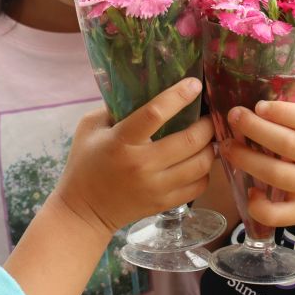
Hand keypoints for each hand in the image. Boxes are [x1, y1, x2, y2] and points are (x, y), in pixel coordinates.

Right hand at [55, 78, 215, 237]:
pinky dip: (205, 171)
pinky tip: (199, 161)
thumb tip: (140, 90)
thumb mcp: (89, 127)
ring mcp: (155, 187)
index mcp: (121, 140)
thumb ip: (112, 108)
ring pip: (200, 164)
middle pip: (188, 140)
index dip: (178, 96)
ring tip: (209, 136)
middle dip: (206, 124)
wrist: (84, 210)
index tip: (194, 84)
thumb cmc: (85, 162)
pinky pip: (198, 186)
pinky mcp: (164, 203)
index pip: (155, 113)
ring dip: (209, 146)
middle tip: (210, 114)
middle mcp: (142, 164)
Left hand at [221, 101, 294, 240]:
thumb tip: (257, 106)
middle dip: (254, 128)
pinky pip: (277, 214)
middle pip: (286, 144)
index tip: (258, 105)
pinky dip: (258, 205)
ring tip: (226, 146)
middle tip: (233, 116)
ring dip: (245, 159)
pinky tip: (250, 191)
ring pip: (275, 174)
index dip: (281, 112)